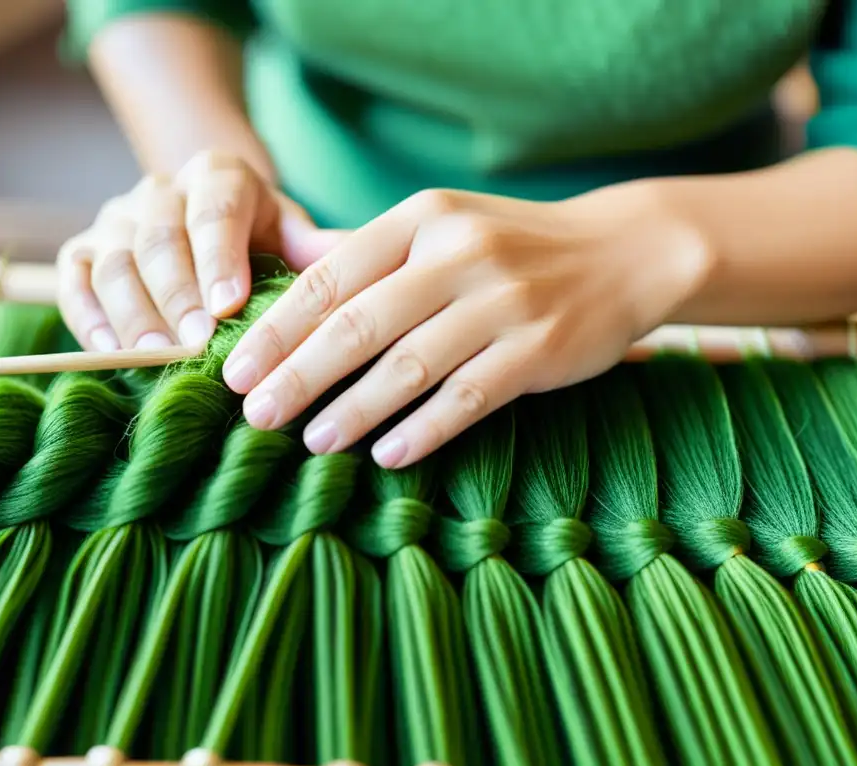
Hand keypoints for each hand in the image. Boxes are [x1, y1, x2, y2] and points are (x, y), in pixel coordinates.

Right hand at [57, 151, 332, 351]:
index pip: (215, 210)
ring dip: (132, 311)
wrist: (208, 212)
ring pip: (112, 261)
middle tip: (194, 342)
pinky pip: (73, 280)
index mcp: (218, 176)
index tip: (229, 307)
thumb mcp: (291, 233)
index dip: (219, 258)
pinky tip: (110, 350)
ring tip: (153, 355)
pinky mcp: (83, 251)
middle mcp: (160, 191)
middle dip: (176, 293)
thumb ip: (316, 250)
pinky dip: (86, 316)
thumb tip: (357, 266)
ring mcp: (116, 221)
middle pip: (159, 238)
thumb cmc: (260, 236)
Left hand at [222, 186, 712, 467]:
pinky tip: (388, 456)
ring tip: (312, 443)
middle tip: (255, 415)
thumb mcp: (440, 227)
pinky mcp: (539, 349)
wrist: (622, 252)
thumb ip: (367, 252)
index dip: (276, 329)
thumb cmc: (510, 246)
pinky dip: (424, 430)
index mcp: (422, 218)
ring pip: (409, 366)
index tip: (234, 370)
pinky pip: (468, 397)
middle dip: (298, 375)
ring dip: (354, 411)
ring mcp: (503, 301)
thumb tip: (284, 273)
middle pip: (359, 324)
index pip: (330, 277)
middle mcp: (459, 252)